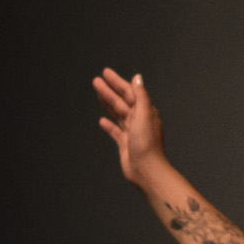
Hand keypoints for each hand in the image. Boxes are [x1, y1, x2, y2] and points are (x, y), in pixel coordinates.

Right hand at [92, 67, 166, 184]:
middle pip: (121, 101)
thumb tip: (137, 77)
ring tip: (97, 93)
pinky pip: (115, 131)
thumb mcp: (143, 115)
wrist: (146, 170)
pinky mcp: (125, 144)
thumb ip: (140, 96)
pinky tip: (102, 120)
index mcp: (145, 112)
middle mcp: (139, 120)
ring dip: (107, 103)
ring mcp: (132, 132)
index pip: (130, 92)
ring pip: (117, 113)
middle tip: (96, 80)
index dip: (118, 82)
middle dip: (109, 90)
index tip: (106, 73)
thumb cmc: (146, 144)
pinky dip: (109, 125)